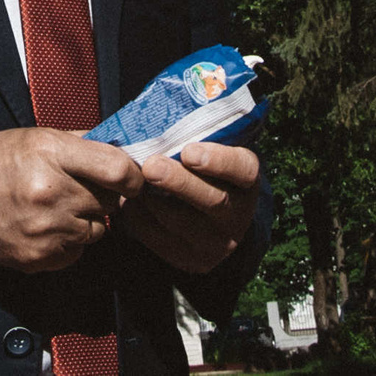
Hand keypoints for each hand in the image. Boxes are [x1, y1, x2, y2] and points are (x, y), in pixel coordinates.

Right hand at [0, 128, 145, 272]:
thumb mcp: (34, 137)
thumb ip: (80, 143)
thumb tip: (121, 147)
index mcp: (51, 154)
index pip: (117, 169)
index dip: (133, 175)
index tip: (132, 178)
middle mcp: (52, 192)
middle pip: (110, 201)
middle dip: (104, 195)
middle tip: (83, 188)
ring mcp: (46, 229)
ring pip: (97, 229)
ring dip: (86, 220)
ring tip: (59, 207)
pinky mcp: (39, 257)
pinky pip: (77, 252)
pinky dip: (69, 241)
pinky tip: (46, 226)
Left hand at [118, 141, 258, 274]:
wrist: (209, 216)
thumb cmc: (203, 170)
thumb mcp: (210, 151)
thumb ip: (194, 136)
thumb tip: (158, 115)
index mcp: (247, 181)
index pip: (244, 170)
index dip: (219, 161)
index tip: (189, 151)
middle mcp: (239, 215)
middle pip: (214, 201)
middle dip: (179, 182)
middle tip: (151, 166)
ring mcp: (219, 243)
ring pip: (184, 224)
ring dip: (154, 202)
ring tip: (132, 182)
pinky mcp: (194, 261)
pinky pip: (163, 242)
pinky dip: (142, 220)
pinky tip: (128, 202)